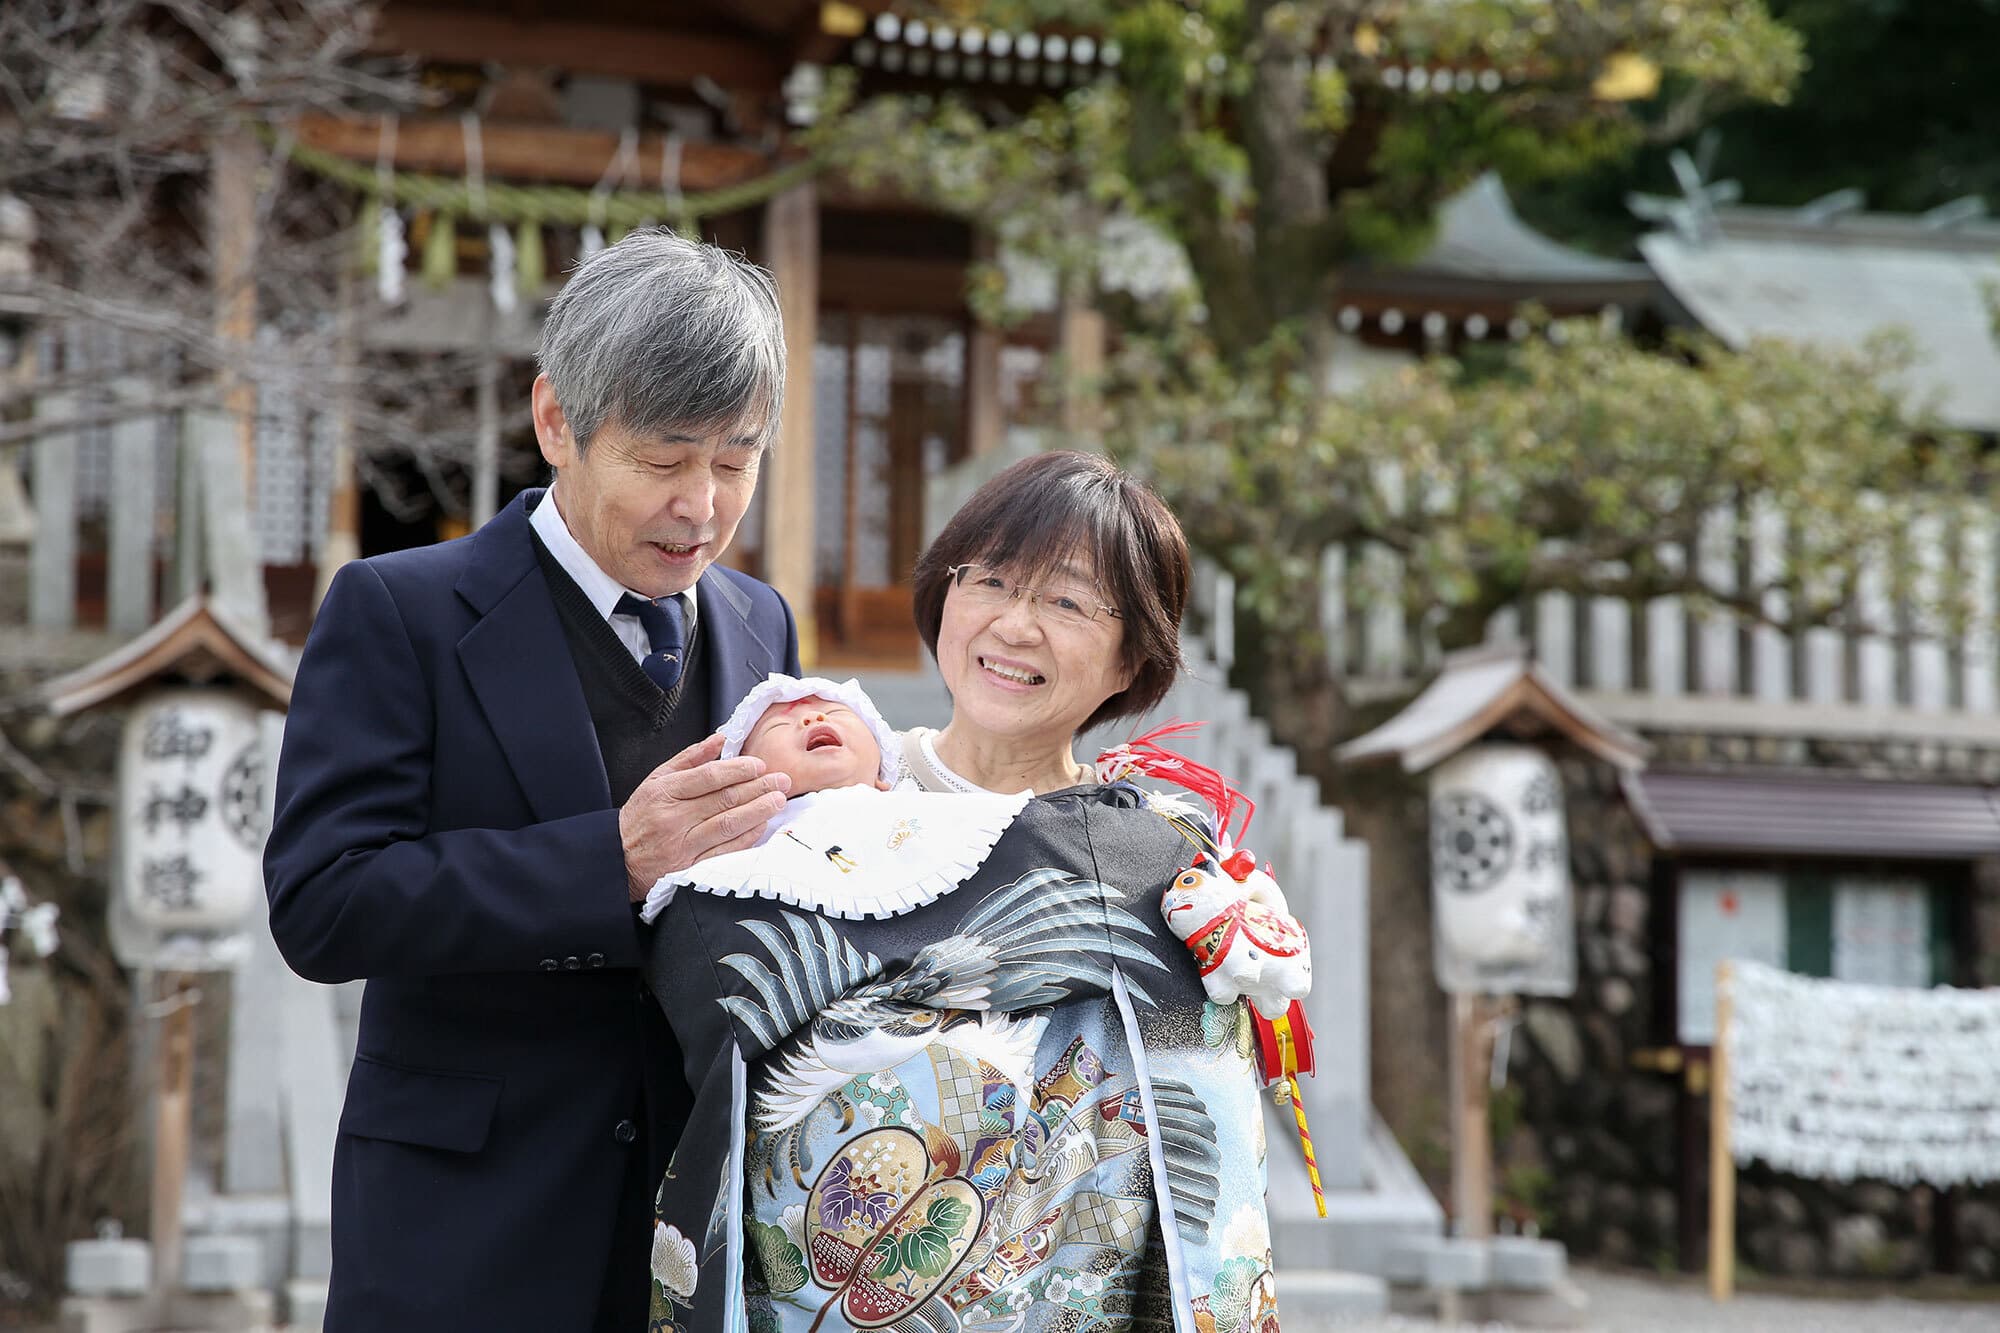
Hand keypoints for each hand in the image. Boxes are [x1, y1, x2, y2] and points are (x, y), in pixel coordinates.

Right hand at [620, 733, 791, 901]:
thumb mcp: (655, 780)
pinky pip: (724, 851)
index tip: (759, 765)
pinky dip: (746, 837)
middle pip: (723, 799)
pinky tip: (761, 826)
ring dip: (758, 811)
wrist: (616, 858)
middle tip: (781, 780)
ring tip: (778, 800)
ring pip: (727, 824)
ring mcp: (682, 844)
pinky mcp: (688, 867)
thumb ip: (689, 759)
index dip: (738, 770)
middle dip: (758, 788)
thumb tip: (720, 739)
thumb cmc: (640, 817)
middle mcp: (673, 818)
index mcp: (664, 792)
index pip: (708, 777)